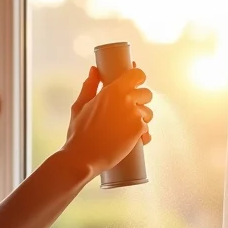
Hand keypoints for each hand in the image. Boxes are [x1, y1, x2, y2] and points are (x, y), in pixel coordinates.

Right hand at [61, 62, 152, 176]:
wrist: (83, 157)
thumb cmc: (79, 133)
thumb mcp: (80, 106)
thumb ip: (89, 86)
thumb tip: (94, 70)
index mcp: (113, 90)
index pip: (137, 74)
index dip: (137, 78)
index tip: (134, 83)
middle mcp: (127, 100)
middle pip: (146, 93)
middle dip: (140, 101)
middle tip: (127, 111)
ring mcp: (135, 116)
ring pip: (148, 113)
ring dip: (141, 119)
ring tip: (126, 128)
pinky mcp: (139, 131)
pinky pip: (147, 130)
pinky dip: (141, 135)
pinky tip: (132, 140)